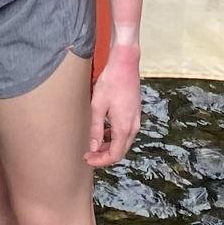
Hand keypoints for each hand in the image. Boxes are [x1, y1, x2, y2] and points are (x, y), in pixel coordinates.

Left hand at [86, 46, 140, 166]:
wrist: (125, 64)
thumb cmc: (111, 82)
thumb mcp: (98, 106)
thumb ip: (96, 129)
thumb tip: (94, 147)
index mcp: (124, 127)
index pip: (114, 155)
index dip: (100, 161)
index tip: (87, 158)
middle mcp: (133, 126)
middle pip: (120, 151)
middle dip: (104, 156)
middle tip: (89, 154)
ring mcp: (136, 119)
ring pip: (124, 142)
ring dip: (110, 146)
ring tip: (94, 144)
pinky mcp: (135, 113)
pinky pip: (126, 132)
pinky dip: (115, 137)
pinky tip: (104, 131)